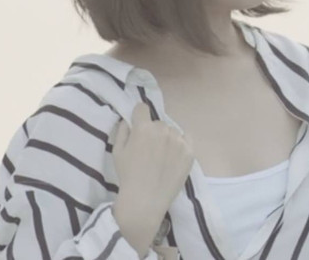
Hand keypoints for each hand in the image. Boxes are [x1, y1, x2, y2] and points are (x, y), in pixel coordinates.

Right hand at [111, 103, 193, 254]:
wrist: (146, 199)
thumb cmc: (128, 175)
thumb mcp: (117, 152)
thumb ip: (122, 131)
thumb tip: (128, 120)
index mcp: (143, 128)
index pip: (142, 108)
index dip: (139, 115)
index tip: (139, 123)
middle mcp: (163, 130)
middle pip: (158, 123)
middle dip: (153, 131)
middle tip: (149, 148)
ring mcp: (179, 140)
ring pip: (173, 131)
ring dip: (168, 138)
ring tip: (162, 157)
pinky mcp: (190, 151)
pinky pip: (187, 138)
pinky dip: (181, 143)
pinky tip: (174, 156)